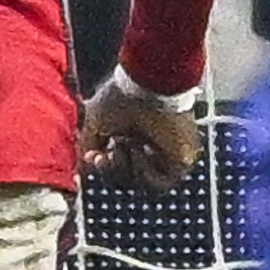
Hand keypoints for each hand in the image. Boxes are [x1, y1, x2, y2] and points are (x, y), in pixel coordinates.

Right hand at [80, 78, 199, 192]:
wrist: (149, 86)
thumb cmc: (123, 96)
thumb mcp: (95, 122)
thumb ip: (89, 146)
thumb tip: (88, 163)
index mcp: (133, 134)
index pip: (117, 164)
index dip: (104, 166)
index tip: (97, 155)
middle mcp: (151, 145)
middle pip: (127, 177)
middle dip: (113, 167)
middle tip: (112, 148)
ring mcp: (167, 154)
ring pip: (142, 182)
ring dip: (127, 167)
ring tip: (128, 143)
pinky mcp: (182, 160)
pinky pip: (162, 183)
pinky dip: (145, 173)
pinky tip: (140, 151)